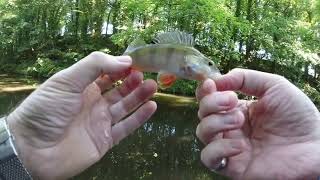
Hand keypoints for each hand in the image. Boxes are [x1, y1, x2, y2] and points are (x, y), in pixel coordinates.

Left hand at [7, 52, 156, 178]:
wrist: (32, 150)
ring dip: (139, 96)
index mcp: (81, 87)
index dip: (120, 67)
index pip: (105, 73)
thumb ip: (95, 65)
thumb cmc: (45, 110)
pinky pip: (126, 127)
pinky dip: (139, 117)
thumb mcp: (67, 80)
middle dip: (132, 81)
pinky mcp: (104, 140)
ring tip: (152, 86)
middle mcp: (92, 103)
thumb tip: (125, 59)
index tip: (135, 61)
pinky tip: (151, 106)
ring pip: (125, 107)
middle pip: (118, 90)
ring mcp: (99, 122)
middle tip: (145, 74)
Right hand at [196, 68, 319, 179]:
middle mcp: (231, 127)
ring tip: (239, 119)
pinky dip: (219, 149)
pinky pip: (210, 158)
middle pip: (202, 113)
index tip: (211, 84)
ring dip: (215, 122)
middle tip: (232, 100)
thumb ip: (245, 77)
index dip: (204, 90)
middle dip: (212, 103)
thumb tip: (217, 78)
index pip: (209, 98)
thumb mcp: (274, 86)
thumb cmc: (299, 118)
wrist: (315, 149)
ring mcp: (230, 147)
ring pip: (202, 133)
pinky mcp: (233, 167)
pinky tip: (240, 145)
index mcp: (237, 109)